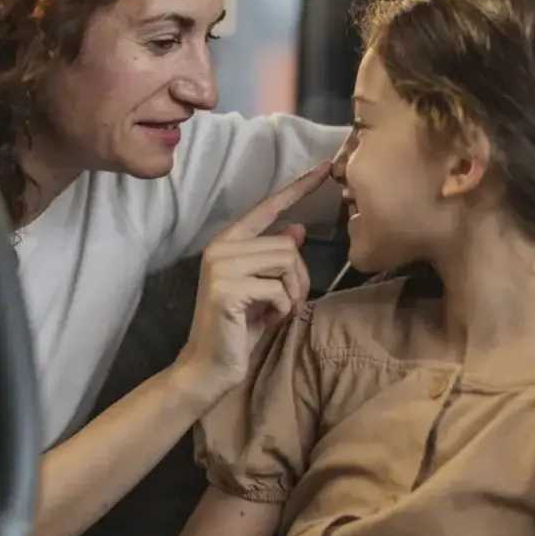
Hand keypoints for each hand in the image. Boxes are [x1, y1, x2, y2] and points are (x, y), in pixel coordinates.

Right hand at [179, 164, 331, 395]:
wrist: (209, 367)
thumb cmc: (239, 328)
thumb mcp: (263, 288)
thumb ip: (273, 258)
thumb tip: (297, 229)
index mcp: (228, 241)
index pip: (268, 207)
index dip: (298, 188)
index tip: (325, 169)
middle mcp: (220, 247)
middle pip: (286, 245)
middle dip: (299, 278)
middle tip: (287, 303)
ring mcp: (221, 266)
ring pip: (285, 263)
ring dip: (291, 293)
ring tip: (275, 311)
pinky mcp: (227, 289)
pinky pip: (278, 289)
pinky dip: (281, 309)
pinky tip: (264, 321)